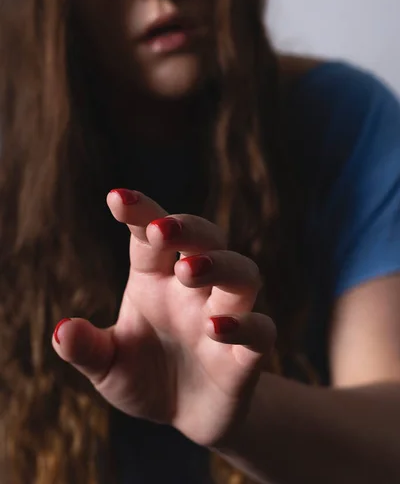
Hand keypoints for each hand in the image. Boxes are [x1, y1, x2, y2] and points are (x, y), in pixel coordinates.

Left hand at [52, 190, 275, 446]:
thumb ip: (86, 349)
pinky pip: (260, 330)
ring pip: (242, 274)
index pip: (152, 235)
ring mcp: (225, 317)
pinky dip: (244, 326)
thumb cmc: (143, 378)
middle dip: (188, 228)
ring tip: (188, 271)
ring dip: (219, 265)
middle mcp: (193, 291)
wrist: (184, 416)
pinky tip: (214, 329)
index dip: (140, 212)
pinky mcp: (247, 356)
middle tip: (162, 230)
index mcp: (155, 280)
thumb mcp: (107, 366)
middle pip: (207, 239)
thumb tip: (60, 330)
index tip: (116, 198)